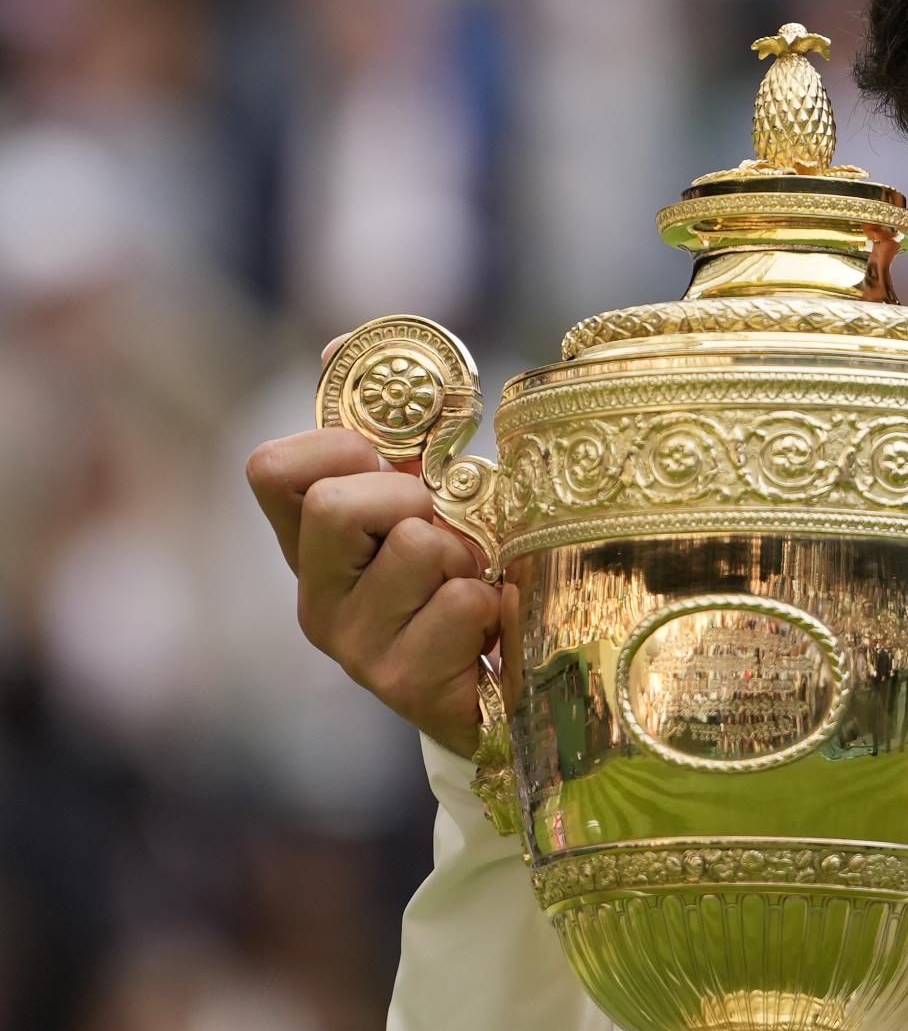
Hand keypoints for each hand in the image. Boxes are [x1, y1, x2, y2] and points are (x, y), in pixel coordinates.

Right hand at [244, 336, 501, 755]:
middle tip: (444, 523)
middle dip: (410, 496)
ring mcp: (354, 646)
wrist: (513, 680)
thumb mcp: (432, 493)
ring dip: (467, 552)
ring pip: (414, 549)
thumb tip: (338, 344)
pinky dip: (496, 601)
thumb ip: (396, 428)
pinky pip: (462, 604)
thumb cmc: (466, 570)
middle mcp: (317, 594)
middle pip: (334, 505)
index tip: (386, 459)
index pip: (270, 469)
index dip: (335, 445)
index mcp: (310, 541)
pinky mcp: (402, 685)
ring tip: (475, 578)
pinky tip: (493, 624)